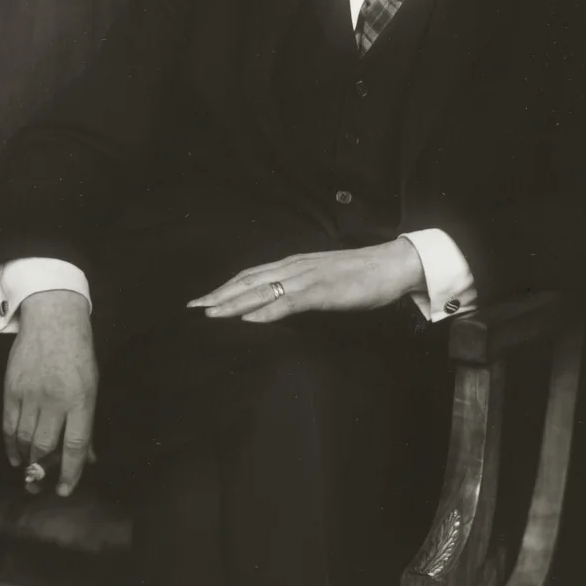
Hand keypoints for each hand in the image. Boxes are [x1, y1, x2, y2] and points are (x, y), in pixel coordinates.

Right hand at [2, 290, 97, 496]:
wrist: (53, 319)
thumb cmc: (78, 353)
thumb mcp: (92, 385)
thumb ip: (87, 422)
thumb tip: (87, 457)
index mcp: (81, 399)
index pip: (76, 445)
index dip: (70, 472)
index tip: (65, 490)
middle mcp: (55, 400)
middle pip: (45, 447)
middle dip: (43, 473)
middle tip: (40, 488)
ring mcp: (30, 394)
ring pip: (25, 439)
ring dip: (27, 461)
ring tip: (29, 476)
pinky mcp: (11, 389)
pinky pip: (8, 425)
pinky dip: (11, 445)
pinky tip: (15, 456)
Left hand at [186, 238, 426, 322]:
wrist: (392, 264)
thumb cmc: (362, 274)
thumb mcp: (324, 278)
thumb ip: (303, 287)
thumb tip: (283, 299)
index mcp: (295, 264)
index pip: (252, 275)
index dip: (226, 287)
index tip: (204, 299)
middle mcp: (295, 267)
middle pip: (249, 282)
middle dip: (220, 295)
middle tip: (193, 307)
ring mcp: (307, 278)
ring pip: (262, 291)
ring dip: (234, 303)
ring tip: (210, 313)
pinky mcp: (321, 291)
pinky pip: (289, 303)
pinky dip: (266, 312)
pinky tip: (249, 320)